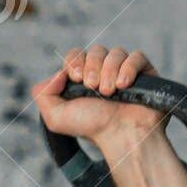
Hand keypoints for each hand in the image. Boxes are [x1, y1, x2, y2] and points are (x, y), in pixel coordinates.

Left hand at [32, 45, 166, 145]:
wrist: (120, 136)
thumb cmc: (91, 128)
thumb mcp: (54, 117)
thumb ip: (42, 93)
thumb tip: (57, 73)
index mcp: (83, 78)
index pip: (76, 54)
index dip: (75, 61)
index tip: (76, 79)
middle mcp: (103, 72)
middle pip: (96, 50)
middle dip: (92, 67)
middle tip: (93, 88)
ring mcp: (124, 71)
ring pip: (116, 53)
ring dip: (109, 71)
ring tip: (109, 92)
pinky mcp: (145, 73)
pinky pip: (137, 57)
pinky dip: (128, 68)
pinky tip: (124, 86)